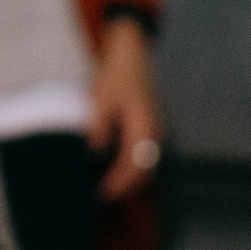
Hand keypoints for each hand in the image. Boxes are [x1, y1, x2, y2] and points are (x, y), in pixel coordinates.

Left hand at [88, 18, 164, 199]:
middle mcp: (154, 132)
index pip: (133, 165)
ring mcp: (155, 130)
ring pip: (148, 165)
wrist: (132, 52)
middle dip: (126, 187)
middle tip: (104, 197)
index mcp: (143, 126)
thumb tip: (95, 152)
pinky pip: (146, 155)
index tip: (103, 193)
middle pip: (145, 171)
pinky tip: (118, 169)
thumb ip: (99, 125)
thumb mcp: (102, 97)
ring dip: (132, 179)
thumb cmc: (116, 72)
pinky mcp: (151, 128)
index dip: (119, 182)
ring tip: (111, 188)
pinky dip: (134, 167)